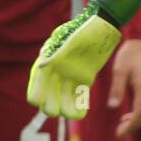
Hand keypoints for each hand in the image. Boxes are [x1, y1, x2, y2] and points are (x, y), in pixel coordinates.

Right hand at [28, 0, 140, 118]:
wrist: (104, 25)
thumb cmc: (85, 28)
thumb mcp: (71, 38)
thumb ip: (58, 52)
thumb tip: (42, 65)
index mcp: (48, 58)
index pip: (37, 79)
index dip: (36, 90)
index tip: (37, 101)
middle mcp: (57, 69)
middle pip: (49, 91)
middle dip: (49, 103)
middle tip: (53, 112)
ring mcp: (70, 74)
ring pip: (64, 96)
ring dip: (65, 107)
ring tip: (70, 115)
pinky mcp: (84, 78)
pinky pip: (79, 95)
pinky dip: (79, 105)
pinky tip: (81, 113)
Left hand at [109, 38, 140, 136]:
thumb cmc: (129, 54)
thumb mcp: (119, 70)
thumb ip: (117, 88)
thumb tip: (113, 106)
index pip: (139, 114)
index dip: (129, 126)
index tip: (119, 134)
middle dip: (132, 127)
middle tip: (119, 133)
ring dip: (136, 121)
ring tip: (122, 124)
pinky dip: (139, 114)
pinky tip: (128, 114)